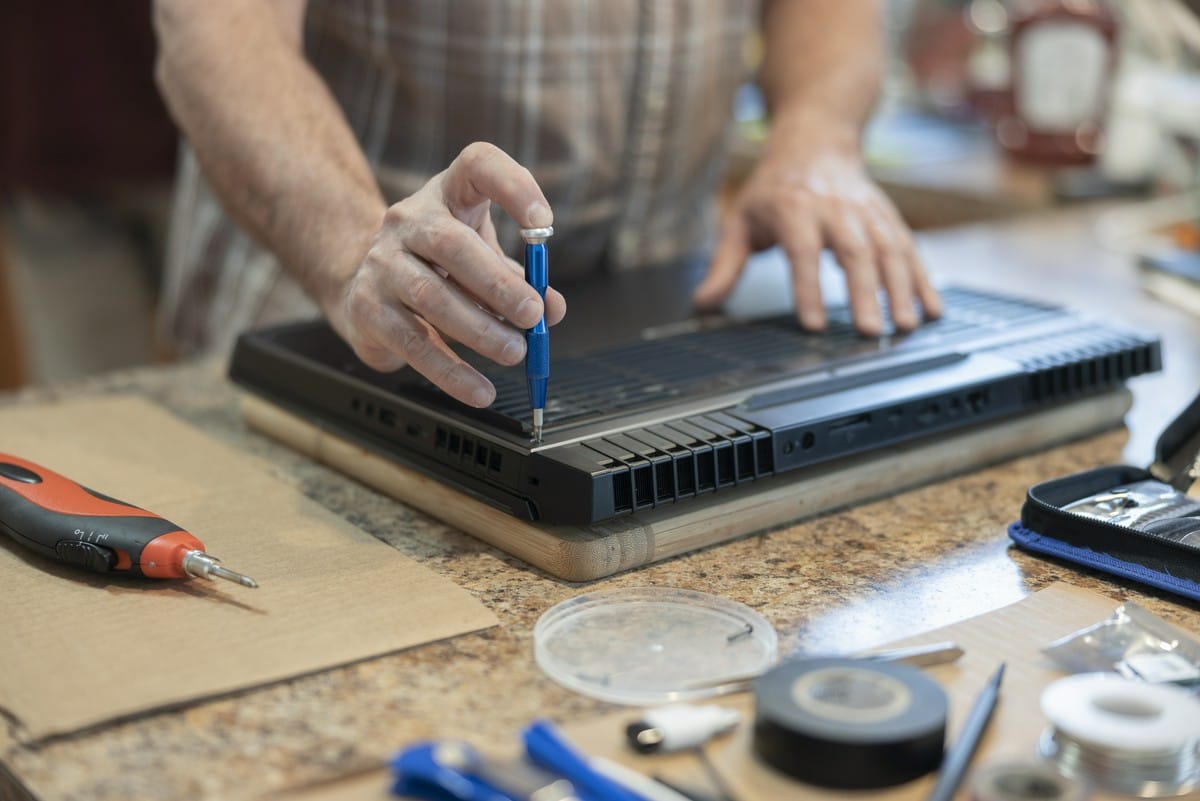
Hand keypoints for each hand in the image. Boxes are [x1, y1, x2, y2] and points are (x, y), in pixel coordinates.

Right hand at [330, 142, 566, 407]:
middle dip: (497, 284)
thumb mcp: (486, 259)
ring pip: (430, 296)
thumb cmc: (439, 266)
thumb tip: (553, 309)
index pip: (477, 165)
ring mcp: (382, 262)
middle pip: (451, 243)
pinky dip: (451, 372)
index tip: (542, 221)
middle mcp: (408, 221)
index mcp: (447, 195)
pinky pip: (413, 343)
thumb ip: (523, 280)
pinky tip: (480, 389)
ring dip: (478, 329)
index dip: (513, 186)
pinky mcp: (367, 307)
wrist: (364, 284)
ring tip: (513, 352)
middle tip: (531, 315)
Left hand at [693, 142, 939, 335]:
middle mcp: (835, 208)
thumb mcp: (740, 220)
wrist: (817, 138)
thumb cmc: (775, 186)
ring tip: (907, 327)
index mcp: (794, 208)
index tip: (813, 324)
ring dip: (902, 290)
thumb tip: (703, 303)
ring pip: (890, 250)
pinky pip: (910, 248)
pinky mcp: (888, 217)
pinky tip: (933, 308)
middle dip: (866, 294)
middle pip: (854, 252)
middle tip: (872, 332)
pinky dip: (924, 278)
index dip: (808, 288)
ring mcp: (867, 212)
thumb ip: (725, 264)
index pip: (802, 251)